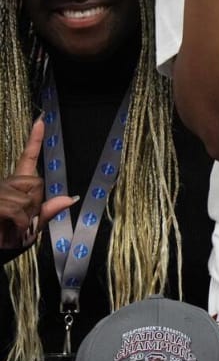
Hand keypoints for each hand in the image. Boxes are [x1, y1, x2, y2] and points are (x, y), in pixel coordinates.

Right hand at [0, 119, 75, 248]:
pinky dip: (22, 224)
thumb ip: (47, 212)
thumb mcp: (32, 227)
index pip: (27, 159)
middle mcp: (4, 184)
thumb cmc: (8, 240)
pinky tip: (11, 230)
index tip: (41, 121)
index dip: (35, 140)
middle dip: (36, 204)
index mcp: (15, 187)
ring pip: (28, 197)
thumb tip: (70, 198)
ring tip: (12, 227)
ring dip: (27, 218)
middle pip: (36, 182)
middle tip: (22, 222)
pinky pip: (19, 209)